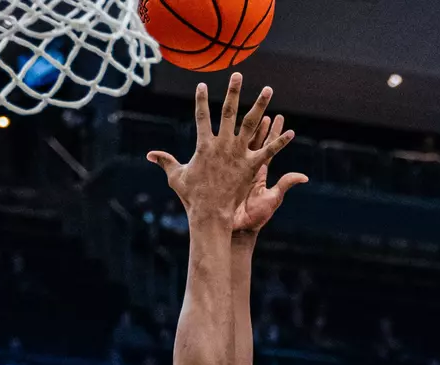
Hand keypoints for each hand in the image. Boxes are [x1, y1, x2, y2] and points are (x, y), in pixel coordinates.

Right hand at [147, 75, 293, 224]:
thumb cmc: (192, 197)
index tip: (201, 84)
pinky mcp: (251, 166)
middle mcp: (223, 145)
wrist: (210, 214)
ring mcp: (239, 154)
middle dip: (233, 92)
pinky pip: (268, 151)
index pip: (202, 117)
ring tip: (268, 89)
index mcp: (204, 146)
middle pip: (229, 112)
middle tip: (237, 75)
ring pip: (252, 124)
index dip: (201, 100)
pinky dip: (279, 142)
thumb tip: (149, 155)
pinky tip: (290, 131)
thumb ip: (166, 162)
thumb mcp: (177, 178)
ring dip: (260, 105)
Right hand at [233, 113, 308, 234]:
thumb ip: (285, 185)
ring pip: (238, 145)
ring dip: (242, 129)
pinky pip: (224, 158)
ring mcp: (235, 171)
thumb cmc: (254, 218)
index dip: (272, 132)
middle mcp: (248, 168)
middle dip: (257, 123)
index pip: (268, 147)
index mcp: (259, 171)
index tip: (276, 116)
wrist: (237, 229)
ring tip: (245, 112)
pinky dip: (224, 145)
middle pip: (253, 141)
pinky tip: (222, 132)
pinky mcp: (224, 176)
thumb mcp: (272, 200)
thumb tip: (304, 176)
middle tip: (261, 106)